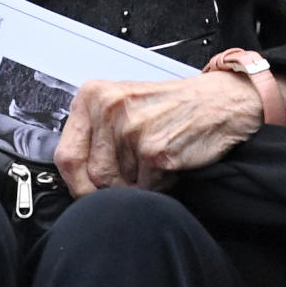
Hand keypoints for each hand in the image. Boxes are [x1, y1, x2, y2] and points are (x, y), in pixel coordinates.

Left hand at [54, 72, 263, 196]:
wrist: (219, 102)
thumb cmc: (172, 106)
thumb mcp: (123, 106)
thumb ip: (95, 135)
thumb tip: (75, 178)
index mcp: (93, 96)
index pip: (65, 155)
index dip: (76, 182)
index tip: (86, 190)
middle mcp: (109, 109)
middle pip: (92, 176)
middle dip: (112, 187)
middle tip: (133, 175)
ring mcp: (132, 130)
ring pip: (117, 186)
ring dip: (137, 185)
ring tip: (154, 161)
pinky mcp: (154, 151)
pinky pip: (145, 189)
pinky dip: (159, 186)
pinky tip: (170, 163)